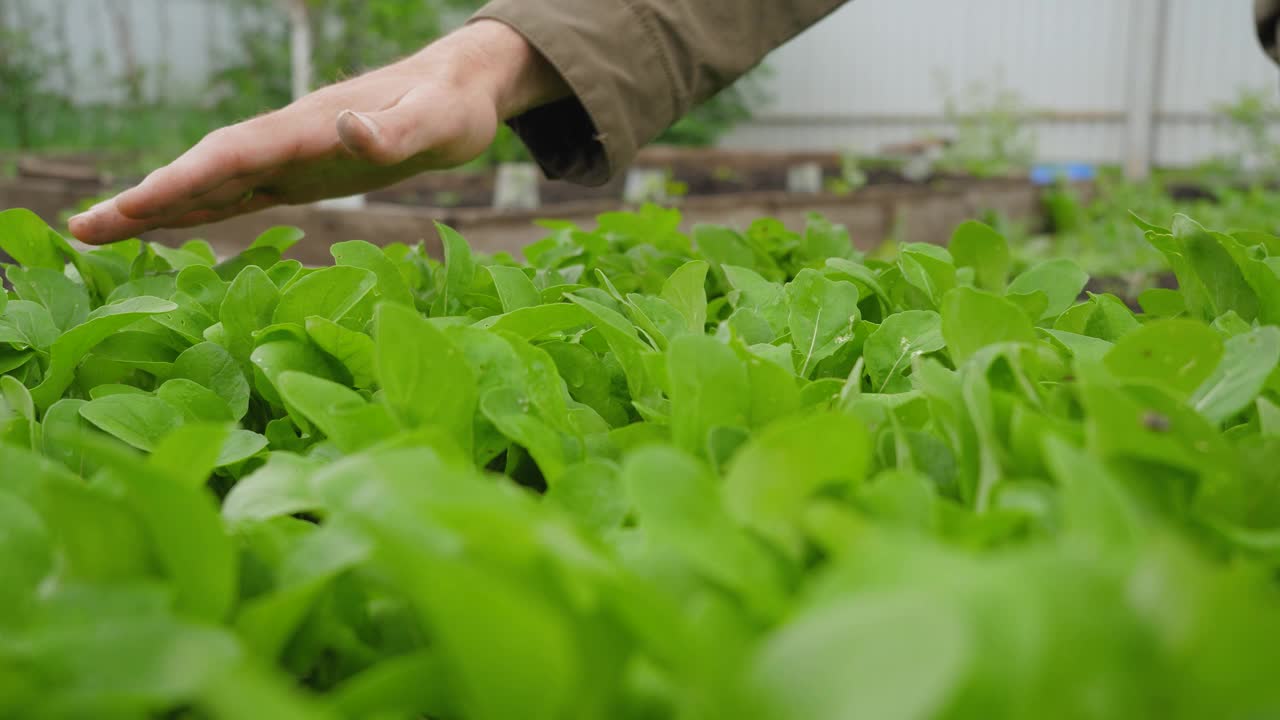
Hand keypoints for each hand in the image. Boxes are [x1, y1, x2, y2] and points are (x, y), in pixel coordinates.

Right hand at [69, 20, 567, 245]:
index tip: (131, 206)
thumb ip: (393, 129)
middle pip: (202, 170)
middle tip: (80, 232)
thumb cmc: (453, 107)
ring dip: (157, 206)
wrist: (462, 89)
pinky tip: (167, 224)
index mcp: (308, 129)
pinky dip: (198, 208)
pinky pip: (240, 194)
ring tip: (97, 233)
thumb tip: (345, 130)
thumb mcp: (437, 123)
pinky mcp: (304, 173)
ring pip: (212, 183)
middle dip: (144, 200)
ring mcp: (291, 156)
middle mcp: (288, 140)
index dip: (181, 181)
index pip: (231, 156)